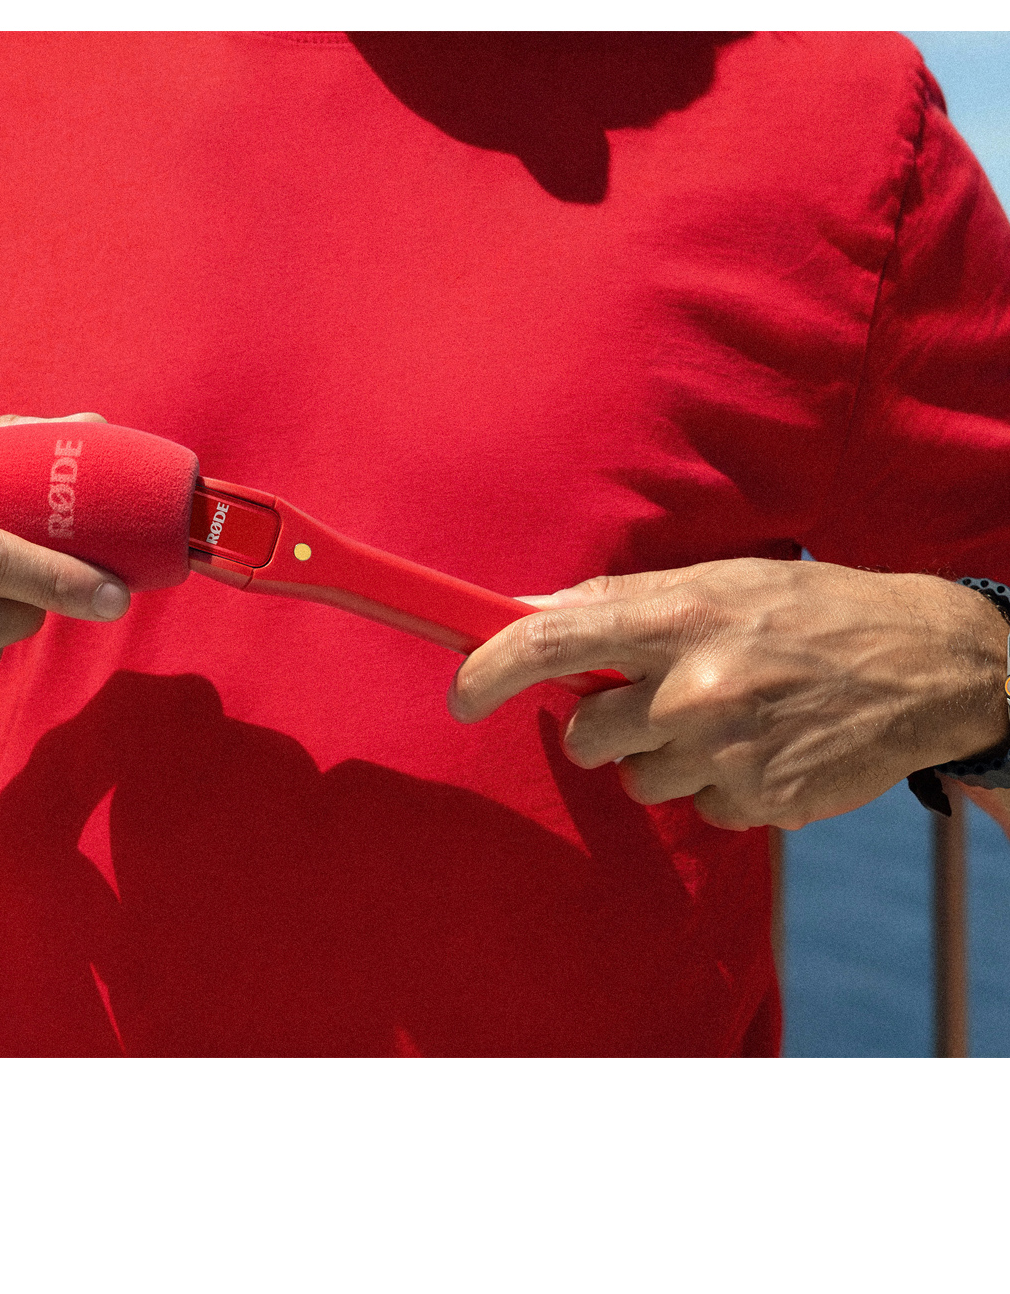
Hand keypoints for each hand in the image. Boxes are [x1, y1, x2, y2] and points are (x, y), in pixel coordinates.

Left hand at [449, 558, 1009, 830]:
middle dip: (603, 723)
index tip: (460, 695)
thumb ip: (622, 602)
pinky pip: (696, 810)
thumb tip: (527, 610)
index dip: (490, 670)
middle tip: (657, 698)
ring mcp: (729, 754)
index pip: (552, 640)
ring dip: (661, 757)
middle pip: (585, 736)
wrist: (930, 665)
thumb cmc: (811, 610)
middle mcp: (696, 689)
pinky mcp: (762, 804)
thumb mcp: (720, 579)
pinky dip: (716, 787)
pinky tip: (761, 749)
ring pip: (636, 781)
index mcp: (680, 617)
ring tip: (726, 718)